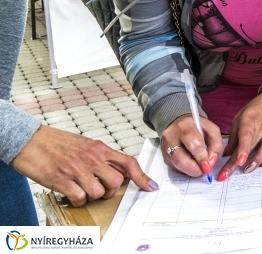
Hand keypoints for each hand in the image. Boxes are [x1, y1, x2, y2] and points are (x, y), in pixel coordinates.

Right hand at [10, 125, 157, 206]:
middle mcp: (92, 158)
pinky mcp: (61, 179)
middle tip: (98, 189)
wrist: (30, 140)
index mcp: (100, 148)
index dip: (142, 177)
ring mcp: (77, 169)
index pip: (128, 162)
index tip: (150, 187)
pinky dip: (76, 201)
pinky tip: (70, 194)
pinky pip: (79, 198)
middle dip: (110, 191)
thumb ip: (101, 157)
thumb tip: (117, 171)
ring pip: (98, 193)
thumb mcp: (85, 145)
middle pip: (116, 182)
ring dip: (91, 196)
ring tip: (79, 189)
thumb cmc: (57, 143)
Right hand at [160, 114, 222, 177]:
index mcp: (185, 126)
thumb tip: (210, 162)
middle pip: (181, 160)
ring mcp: (165, 149)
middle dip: (195, 169)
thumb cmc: (196, 127)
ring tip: (198, 166)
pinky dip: (186, 169)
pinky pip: (176, 168)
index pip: (193, 144)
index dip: (202, 157)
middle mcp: (171, 137)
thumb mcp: (210, 129)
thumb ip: (216, 144)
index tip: (208, 165)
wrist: (178, 124)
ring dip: (191, 170)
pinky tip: (191, 162)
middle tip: (204, 169)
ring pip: (177, 166)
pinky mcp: (165, 158)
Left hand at [217, 88, 261, 180]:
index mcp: (249, 120)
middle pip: (252, 145)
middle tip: (227, 175)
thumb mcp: (240, 118)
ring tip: (248, 169)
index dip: (242, 149)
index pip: (246, 135)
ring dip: (259, 159)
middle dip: (240, 162)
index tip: (237, 162)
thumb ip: (234, 136)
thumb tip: (227, 155)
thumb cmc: (256, 110)